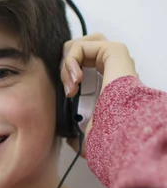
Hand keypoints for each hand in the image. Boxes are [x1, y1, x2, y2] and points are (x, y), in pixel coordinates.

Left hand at [62, 33, 138, 156]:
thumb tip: (70, 140)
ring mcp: (113, 56)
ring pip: (76, 47)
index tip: (69, 95)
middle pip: (78, 51)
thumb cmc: (110, 129)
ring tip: (72, 84)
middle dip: (66, 68)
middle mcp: (112, 66)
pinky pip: (79, 47)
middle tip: (69, 90)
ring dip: (67, 66)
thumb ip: (79, 130)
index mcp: (108, 80)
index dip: (68, 76)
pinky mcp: (113, 49)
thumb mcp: (89, 131)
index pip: (81, 64)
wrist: (121, 125)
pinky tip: (76, 80)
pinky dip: (70, 62)